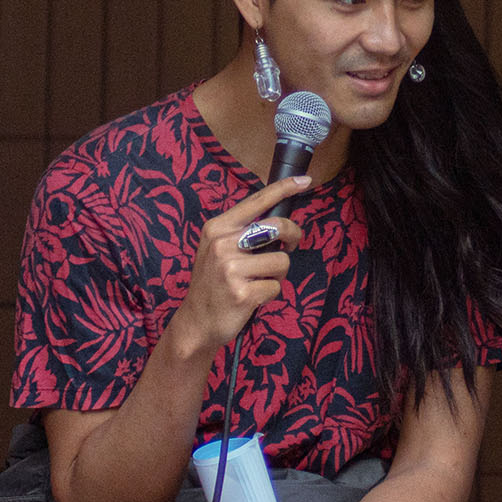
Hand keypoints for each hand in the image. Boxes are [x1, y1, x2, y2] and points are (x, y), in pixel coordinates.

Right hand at [167, 176, 307, 356]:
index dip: (283, 188)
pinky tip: (253, 298)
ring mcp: (231, 269)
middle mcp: (222, 244)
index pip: (256, 201)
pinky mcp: (242, 293)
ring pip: (282, 261)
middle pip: (277, 227)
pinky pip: (276, 286)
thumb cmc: (213, 283)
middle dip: (294, 235)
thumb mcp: (216, 248)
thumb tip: (279, 222)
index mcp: (217, 228)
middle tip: (292, 245)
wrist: (196, 321)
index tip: (305, 180)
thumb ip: (241, 232)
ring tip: (259, 281)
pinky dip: (270, 294)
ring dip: (278, 274)